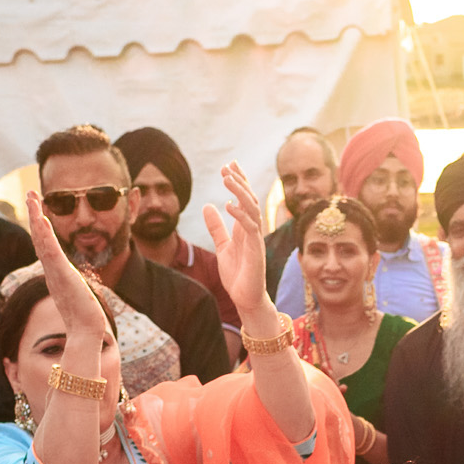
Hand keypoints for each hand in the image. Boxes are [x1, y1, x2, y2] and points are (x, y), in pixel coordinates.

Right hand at [21, 189, 111, 345]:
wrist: (86, 332)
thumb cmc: (84, 319)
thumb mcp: (78, 297)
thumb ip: (73, 289)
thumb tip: (76, 290)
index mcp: (55, 273)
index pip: (45, 245)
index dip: (40, 227)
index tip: (38, 210)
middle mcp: (51, 270)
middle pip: (39, 238)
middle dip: (35, 214)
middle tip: (30, 193)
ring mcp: (55, 272)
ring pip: (42, 240)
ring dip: (36, 217)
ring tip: (32, 198)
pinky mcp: (62, 274)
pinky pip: (50, 250)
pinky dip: (44, 234)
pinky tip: (41, 219)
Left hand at [199, 161, 268, 318]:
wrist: (245, 297)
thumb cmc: (237, 274)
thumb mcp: (222, 246)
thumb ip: (216, 227)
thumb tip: (207, 206)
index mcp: (245, 227)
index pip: (244, 198)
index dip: (238, 181)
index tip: (229, 165)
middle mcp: (252, 229)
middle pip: (249, 198)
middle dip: (239, 181)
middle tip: (227, 166)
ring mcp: (256, 238)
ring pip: (251, 208)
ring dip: (239, 192)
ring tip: (226, 178)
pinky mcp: (256, 249)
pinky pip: (250, 227)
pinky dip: (239, 214)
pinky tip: (227, 204)